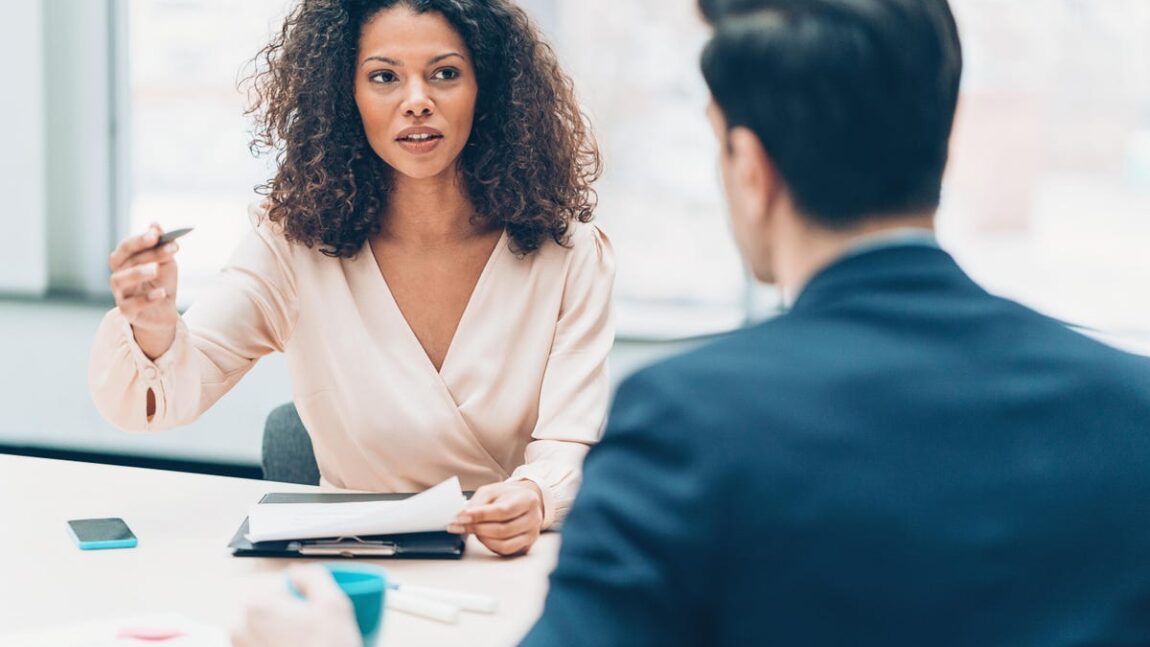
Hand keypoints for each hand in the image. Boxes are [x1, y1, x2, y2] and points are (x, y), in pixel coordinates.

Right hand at [108, 223, 180, 358]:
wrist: (165, 312)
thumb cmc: (161, 283)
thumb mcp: (166, 262)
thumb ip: (161, 244)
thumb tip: (155, 224)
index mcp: (125, 262)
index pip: (126, 247)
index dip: (139, 239)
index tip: (156, 234)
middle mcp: (118, 275)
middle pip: (121, 260)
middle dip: (141, 250)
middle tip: (162, 245)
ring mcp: (120, 294)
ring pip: (119, 280)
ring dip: (137, 272)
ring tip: (156, 269)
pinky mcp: (127, 311)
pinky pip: (131, 304)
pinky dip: (146, 298)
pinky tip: (161, 293)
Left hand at [231, 566, 360, 646]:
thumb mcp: (335, 604)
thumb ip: (314, 577)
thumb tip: (298, 572)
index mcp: (258, 606)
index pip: (279, 591)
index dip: (301, 601)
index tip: (314, 616)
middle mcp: (241, 629)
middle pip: (268, 614)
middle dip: (287, 621)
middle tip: (311, 635)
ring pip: (262, 636)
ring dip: (279, 639)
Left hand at [448, 480, 544, 556]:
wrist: (524, 501)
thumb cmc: (508, 496)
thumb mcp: (492, 491)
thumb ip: (477, 502)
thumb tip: (462, 516)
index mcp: (528, 500)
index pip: (503, 511)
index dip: (480, 515)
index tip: (461, 516)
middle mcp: (533, 519)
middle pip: (502, 530)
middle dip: (477, 528)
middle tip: (459, 525)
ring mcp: (531, 535)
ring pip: (503, 544)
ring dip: (482, 538)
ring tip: (471, 529)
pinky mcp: (526, 546)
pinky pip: (505, 551)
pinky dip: (490, 545)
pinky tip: (482, 537)